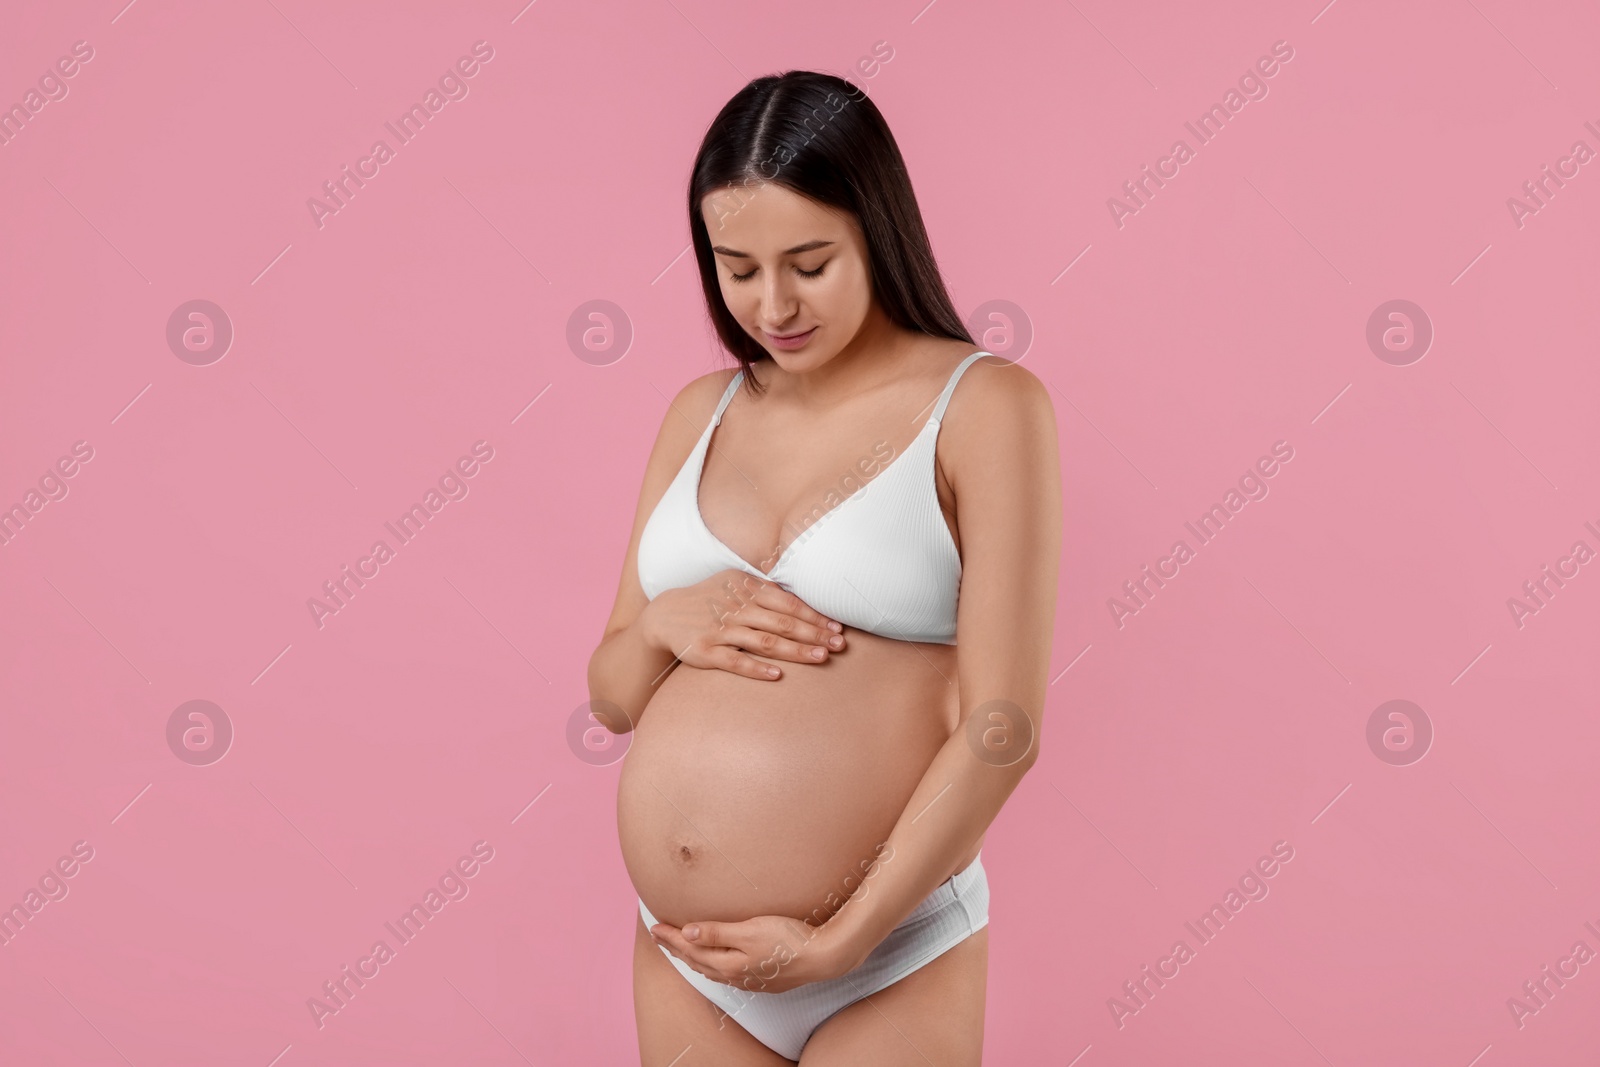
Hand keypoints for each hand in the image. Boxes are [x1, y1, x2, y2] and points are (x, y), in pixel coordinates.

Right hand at [641, 568, 846, 679]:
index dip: (814, 616)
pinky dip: (756, 668)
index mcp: (747, 589)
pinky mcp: (706, 650)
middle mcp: (736, 608)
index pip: (788, 603)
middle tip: (838, 646)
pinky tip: (777, 676)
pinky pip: (735, 661)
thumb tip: (803, 602)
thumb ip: (765, 591)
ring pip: (764, 641)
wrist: (664, 615)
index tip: (837, 628)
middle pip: (782, 623)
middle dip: (813, 634)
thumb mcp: (735, 584)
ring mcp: (721, 629)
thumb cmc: (710, 600)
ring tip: (820, 658)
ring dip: (795, 650)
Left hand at [648, 913, 856, 993]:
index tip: (654, 926)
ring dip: (691, 958)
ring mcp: (749, 980)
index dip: (671, 937)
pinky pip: (725, 973)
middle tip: (658, 936)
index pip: (691, 948)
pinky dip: (710, 964)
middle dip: (676, 948)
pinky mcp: (762, 980)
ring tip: (679, 949)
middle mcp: (735, 975)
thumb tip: (686, 933)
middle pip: (697, 961)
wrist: (823, 957)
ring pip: (710, 969)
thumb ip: (717, 932)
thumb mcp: (749, 930)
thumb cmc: (788, 939)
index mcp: (728, 963)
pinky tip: (714, 962)